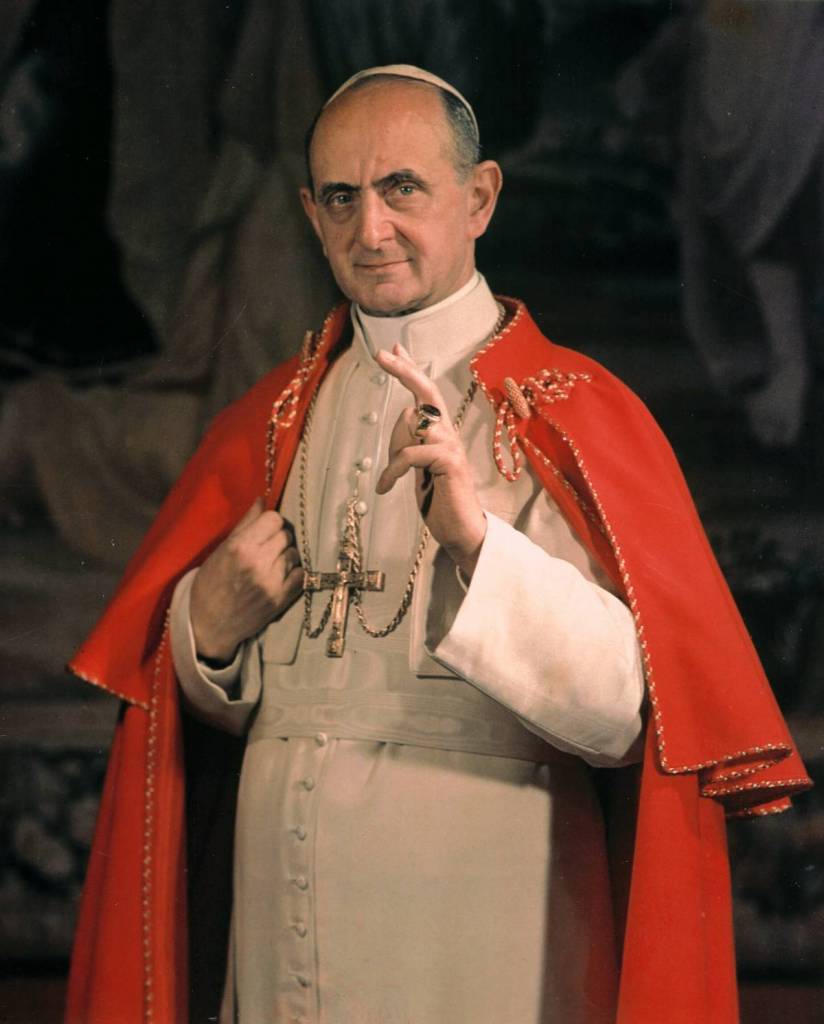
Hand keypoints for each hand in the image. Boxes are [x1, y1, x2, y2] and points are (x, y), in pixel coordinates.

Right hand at [190, 498, 302, 661]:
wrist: (209, 625)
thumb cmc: (211, 584)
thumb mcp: (221, 550)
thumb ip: (245, 524)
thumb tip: (262, 500)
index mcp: (241, 547)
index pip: (274, 519)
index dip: (270, 523)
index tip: (263, 530)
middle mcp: (258, 563)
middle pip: (286, 535)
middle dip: (278, 538)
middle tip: (266, 548)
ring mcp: (272, 583)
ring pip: (295, 554)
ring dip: (286, 556)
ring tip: (270, 564)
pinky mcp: (281, 600)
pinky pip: (301, 575)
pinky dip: (293, 573)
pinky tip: (280, 576)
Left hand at [374, 344, 485, 577]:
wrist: (462, 532)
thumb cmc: (440, 500)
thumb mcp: (418, 468)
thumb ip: (412, 441)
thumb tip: (405, 415)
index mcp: (441, 433)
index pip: (426, 395)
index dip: (411, 371)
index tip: (395, 349)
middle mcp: (449, 434)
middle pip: (427, 392)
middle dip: (404, 371)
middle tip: (383, 355)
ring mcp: (451, 447)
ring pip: (414, 424)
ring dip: (394, 450)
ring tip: (391, 478)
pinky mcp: (449, 462)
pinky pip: (411, 453)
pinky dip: (393, 469)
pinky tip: (386, 487)